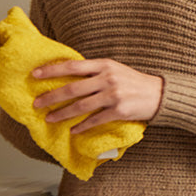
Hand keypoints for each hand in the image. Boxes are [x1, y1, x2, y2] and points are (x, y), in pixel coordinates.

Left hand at [32, 58, 162, 133]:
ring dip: (62, 113)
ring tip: (50, 118)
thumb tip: (70, 77)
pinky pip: (95, 120)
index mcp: (104, 65)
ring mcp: (113, 95)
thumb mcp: (115, 69)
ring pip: (81, 106)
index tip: (35, 74)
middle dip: (51, 96)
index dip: (52, 70)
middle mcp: (107, 78)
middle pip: (72, 88)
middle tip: (37, 103)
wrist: (160, 93)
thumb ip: (95, 72)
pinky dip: (82, 126)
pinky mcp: (119, 110)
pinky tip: (73, 130)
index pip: (72, 66)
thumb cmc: (135, 82)